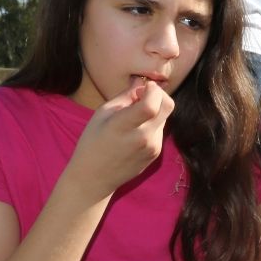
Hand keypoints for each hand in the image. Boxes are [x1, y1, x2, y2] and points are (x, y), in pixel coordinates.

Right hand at [69, 78, 174, 196]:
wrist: (95, 177)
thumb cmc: (92, 142)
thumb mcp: (102, 114)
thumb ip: (125, 96)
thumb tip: (141, 82)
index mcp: (122, 126)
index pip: (151, 105)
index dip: (153, 90)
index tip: (144, 86)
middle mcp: (142, 137)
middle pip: (168, 106)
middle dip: (159, 94)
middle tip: (142, 95)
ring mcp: (152, 147)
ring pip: (165, 117)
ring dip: (154, 110)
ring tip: (134, 116)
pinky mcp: (157, 153)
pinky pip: (161, 130)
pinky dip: (152, 123)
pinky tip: (136, 130)